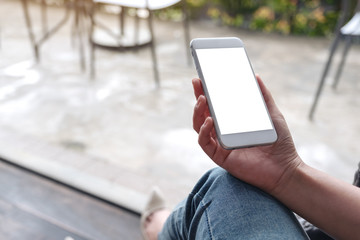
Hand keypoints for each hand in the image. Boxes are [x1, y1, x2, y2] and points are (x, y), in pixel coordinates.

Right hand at [192, 76, 302, 193]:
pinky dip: (204, 131)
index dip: (207, 92)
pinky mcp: (220, 157)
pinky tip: (210, 121)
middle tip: (197, 82)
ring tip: (203, 99)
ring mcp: (220, 144)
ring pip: (200, 127)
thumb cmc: (279, 143)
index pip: (215, 105)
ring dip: (198, 112)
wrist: (285, 168)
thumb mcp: (272, 115)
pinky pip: (205, 143)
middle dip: (198, 97)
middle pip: (204, 113)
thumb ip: (263, 97)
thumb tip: (256, 76)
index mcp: (232, 123)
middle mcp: (223, 133)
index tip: (203, 78)